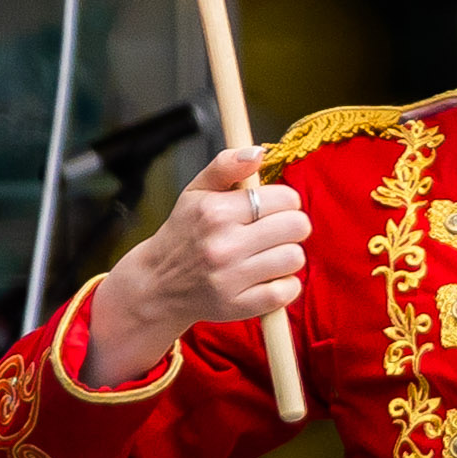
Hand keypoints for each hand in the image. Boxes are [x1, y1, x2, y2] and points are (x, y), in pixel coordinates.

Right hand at [83, 146, 306, 387]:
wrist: (158, 284)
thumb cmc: (186, 231)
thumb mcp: (196, 192)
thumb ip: (226, 166)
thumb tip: (258, 151)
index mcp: (215, 212)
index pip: (286, 198)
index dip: (284, 202)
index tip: (269, 208)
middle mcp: (223, 245)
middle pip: (298, 226)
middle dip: (290, 226)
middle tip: (270, 232)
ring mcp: (231, 278)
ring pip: (296, 258)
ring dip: (286, 256)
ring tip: (264, 255)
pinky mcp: (240, 306)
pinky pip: (289, 290)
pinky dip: (284, 285)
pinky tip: (263, 278)